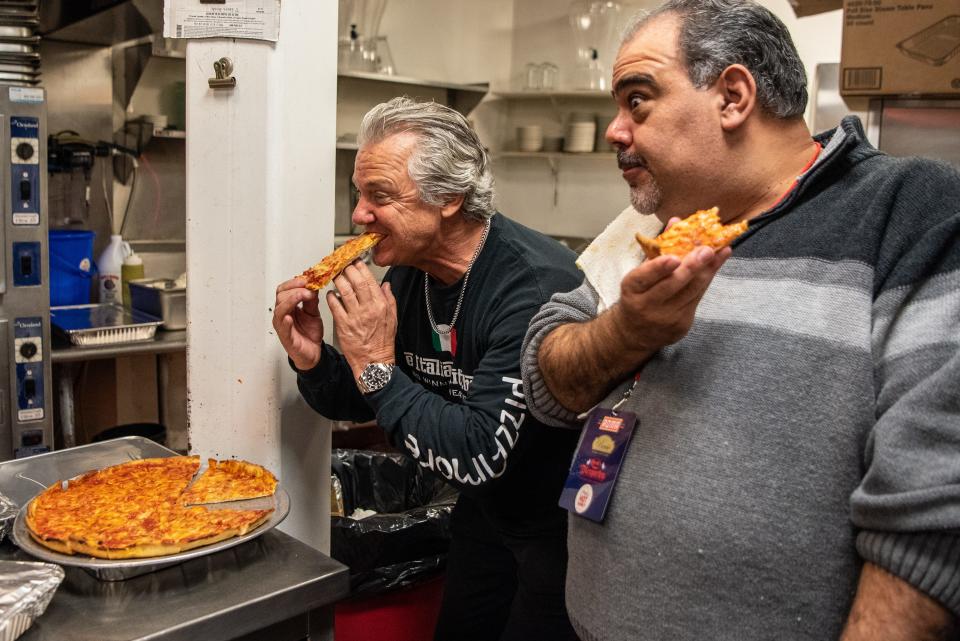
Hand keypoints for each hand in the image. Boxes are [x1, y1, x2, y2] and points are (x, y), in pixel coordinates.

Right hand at [273, 277, 323, 370]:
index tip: (308, 278)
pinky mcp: (286, 337)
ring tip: (303, 295)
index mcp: (288, 306)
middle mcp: (283, 314)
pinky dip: (285, 322)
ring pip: (280, 309)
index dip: (294, 282)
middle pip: (281, 296)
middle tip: (309, 287)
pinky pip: (283, 328)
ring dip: (291, 300)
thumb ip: (312, 300)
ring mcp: (282, 326)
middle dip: (295, 289)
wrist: (313, 353)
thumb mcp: (313, 312)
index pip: (284, 289)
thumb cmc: (309, 333)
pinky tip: (289, 317)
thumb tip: (313, 285)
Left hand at [326, 260, 397, 379]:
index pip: (369, 279)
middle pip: (355, 281)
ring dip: (338, 280)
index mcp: (381, 305)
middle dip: (347, 270)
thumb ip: (389, 299)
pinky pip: (335, 306)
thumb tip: (386, 285)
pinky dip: (331, 297)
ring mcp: (355, 316)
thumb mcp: (392, 318)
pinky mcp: (343, 325)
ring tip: (335, 277)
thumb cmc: (382, 341)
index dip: (360, 268)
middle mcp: (368, 308)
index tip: (355, 262)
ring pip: (344, 290)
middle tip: (342, 266)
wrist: (374, 361)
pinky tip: (331, 294)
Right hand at [612, 230, 730, 354]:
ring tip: (720, 252)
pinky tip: (715, 266)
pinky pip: (697, 299)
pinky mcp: (681, 326)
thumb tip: (677, 222)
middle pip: (672, 285)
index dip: (659, 268)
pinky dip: (706, 281)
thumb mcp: (639, 274)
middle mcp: (646, 306)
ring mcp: (665, 318)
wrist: (635, 333)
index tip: (674, 258)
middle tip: (707, 249)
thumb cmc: (638, 295)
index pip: (643, 278)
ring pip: (691, 291)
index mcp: (632, 289)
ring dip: (707, 270)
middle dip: (692, 266)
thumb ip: (658, 248)